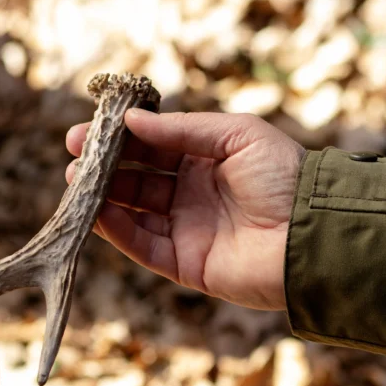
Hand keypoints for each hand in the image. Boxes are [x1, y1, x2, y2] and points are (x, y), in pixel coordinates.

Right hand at [66, 110, 306, 310]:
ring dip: (103, 196)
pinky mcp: (185, 263)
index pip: (154, 146)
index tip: (88, 130)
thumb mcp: (237, 136)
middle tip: (74, 155)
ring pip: (134, 210)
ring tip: (75, 181)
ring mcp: (188, 228)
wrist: (311, 235)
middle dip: (105, 166)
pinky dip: (118, 230)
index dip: (121, 138)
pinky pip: (143, 245)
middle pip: (138, 177)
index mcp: (208, 160)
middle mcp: (194, 193)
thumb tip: (132, 122)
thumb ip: (184, 129)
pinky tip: (98, 211)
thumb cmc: (285, 178)